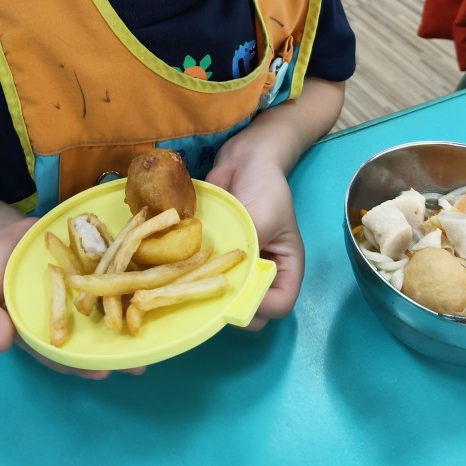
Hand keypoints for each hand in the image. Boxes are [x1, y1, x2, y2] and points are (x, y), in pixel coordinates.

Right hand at [0, 217, 144, 378]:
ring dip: (128, 320)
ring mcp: (78, 294)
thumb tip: (0, 343)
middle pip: (91, 339)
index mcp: (37, 333)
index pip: (60, 355)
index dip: (81, 365)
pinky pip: (108, 277)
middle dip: (115, 352)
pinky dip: (126, 281)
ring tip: (154, 334)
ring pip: (105, 311)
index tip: (101, 372)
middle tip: (140, 363)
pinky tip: (148, 285)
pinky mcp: (88, 268)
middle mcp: (63, 317)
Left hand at [206, 151, 303, 327]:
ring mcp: (239, 262)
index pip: (280, 303)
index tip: (235, 299)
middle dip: (232, 307)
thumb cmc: (265, 184)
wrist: (246, 157)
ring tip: (190, 286)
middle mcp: (263, 269)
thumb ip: (252, 244)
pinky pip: (207, 273)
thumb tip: (232, 273)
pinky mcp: (218, 252)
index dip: (261, 308)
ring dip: (209, 294)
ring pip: (227, 294)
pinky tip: (180, 270)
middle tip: (206, 295)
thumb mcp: (264, 214)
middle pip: (253, 307)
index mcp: (285, 265)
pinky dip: (195, 276)